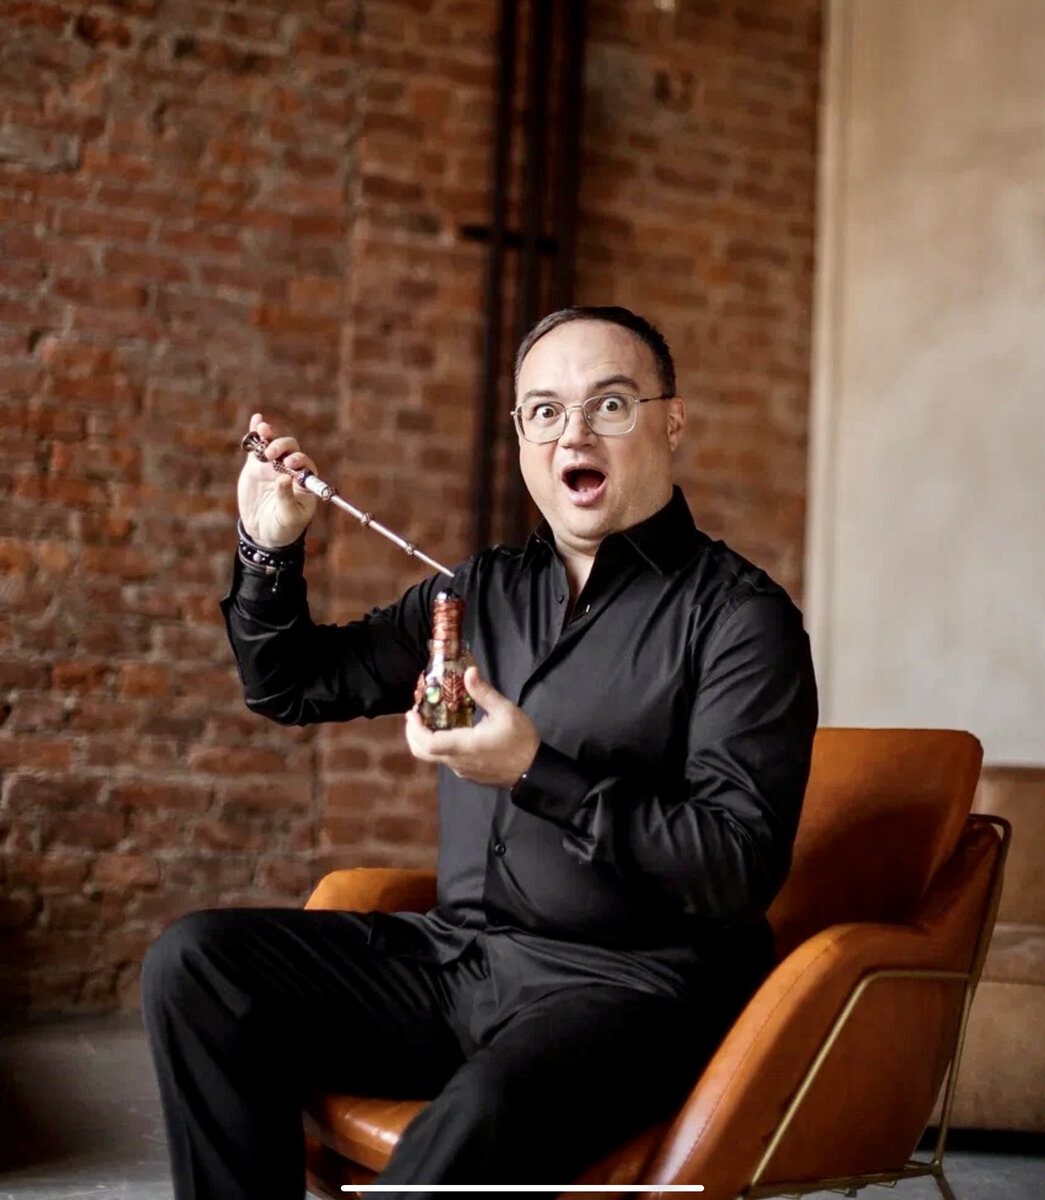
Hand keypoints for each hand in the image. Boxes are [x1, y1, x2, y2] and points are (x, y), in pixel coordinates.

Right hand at [237, 412, 319, 546]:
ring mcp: (273, 466)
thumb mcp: (288, 517)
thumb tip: (284, 478)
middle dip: (282, 447)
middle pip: (290, 450)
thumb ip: (287, 498)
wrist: (264, 533)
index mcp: (305, 482)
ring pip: (274, 444)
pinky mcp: (256, 466)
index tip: (290, 463)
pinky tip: (256, 419)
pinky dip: (256, 432)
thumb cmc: (284, 527)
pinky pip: (257, 447)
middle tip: (271, 454)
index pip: (305, 465)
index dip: (299, 460)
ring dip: (270, 434)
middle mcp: (291, 470)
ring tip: (263, 429)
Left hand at [404, 667, 539, 787]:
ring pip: (434, 758)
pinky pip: (447, 761)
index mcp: (464, 746)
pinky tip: (449, 733)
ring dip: (425, 740)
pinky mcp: (469, 774)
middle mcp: (458, 762)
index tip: (412, 712)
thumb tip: (469, 672)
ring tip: (430, 720)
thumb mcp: (506, 711)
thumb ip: (484, 693)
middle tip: (414, 716)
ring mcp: (462, 771)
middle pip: (423, 753)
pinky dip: (439, 746)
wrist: (534, 771)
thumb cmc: (521, 740)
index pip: (428, 743)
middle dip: (413, 734)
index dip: (415, 729)